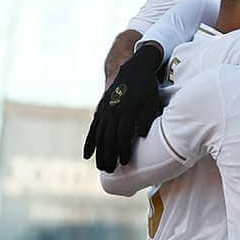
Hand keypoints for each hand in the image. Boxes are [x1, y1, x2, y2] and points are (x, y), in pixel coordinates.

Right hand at [83, 43, 163, 171]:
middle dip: (109, 155)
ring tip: (102, 168)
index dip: (123, 150)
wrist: (134, 68)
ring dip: (99, 152)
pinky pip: (93, 128)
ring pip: (99, 134)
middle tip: (111, 171)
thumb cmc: (148, 88)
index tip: (125, 163)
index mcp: (127, 109)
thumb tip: (140, 135)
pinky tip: (87, 155)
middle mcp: (113, 109)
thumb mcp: (152, 101)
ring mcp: (105, 109)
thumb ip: (147, 118)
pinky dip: (89, 142)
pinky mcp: (101, 108)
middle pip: (108, 137)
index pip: (123, 134)